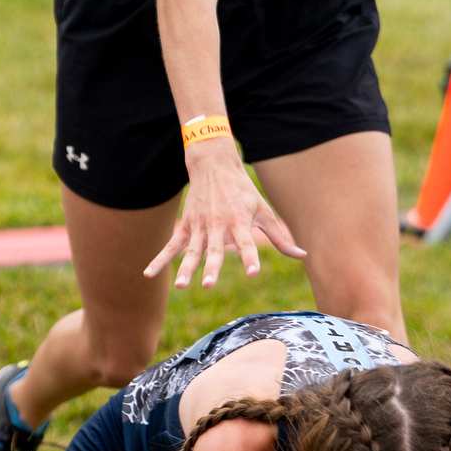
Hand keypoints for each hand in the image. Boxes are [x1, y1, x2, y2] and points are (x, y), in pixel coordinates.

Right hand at [143, 141, 306, 288]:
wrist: (214, 165)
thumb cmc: (243, 191)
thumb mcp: (264, 210)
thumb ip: (281, 237)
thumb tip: (302, 255)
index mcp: (239, 221)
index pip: (247, 243)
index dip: (250, 257)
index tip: (252, 272)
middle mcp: (218, 225)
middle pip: (215, 250)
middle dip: (212, 267)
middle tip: (208, 285)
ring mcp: (199, 226)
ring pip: (191, 251)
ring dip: (185, 268)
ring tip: (181, 285)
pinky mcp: (185, 226)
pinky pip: (170, 246)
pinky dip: (159, 259)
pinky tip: (148, 274)